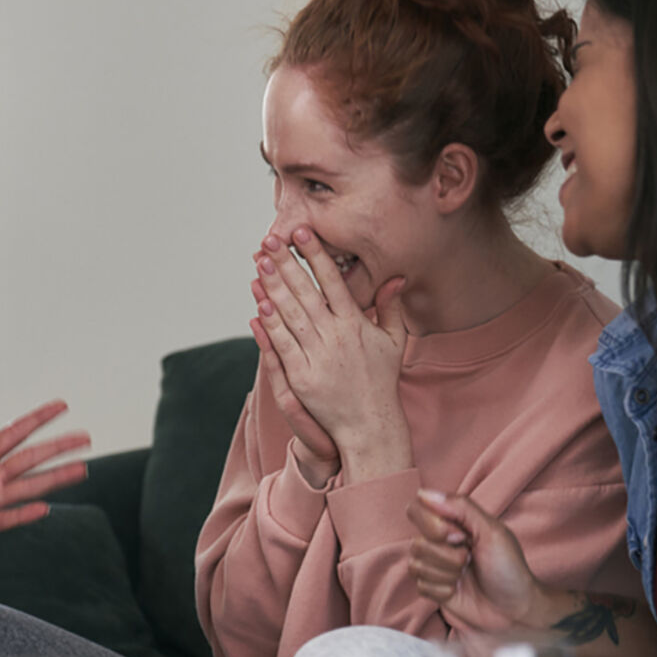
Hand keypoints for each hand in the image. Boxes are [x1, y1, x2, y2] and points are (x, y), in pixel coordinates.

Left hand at [0, 393, 90, 564]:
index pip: (16, 433)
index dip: (38, 419)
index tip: (61, 407)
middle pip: (31, 458)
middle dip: (58, 447)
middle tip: (85, 438)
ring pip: (28, 486)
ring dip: (54, 478)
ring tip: (80, 469)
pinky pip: (5, 518)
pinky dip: (23, 514)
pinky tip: (43, 509)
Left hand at [252, 227, 410, 472]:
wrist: (370, 423)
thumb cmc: (381, 380)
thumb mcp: (394, 341)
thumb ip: (391, 307)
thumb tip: (397, 277)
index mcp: (356, 324)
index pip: (333, 282)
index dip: (316, 256)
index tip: (303, 233)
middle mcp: (336, 336)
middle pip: (306, 292)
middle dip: (287, 263)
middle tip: (271, 239)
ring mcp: (318, 356)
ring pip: (290, 314)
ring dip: (273, 287)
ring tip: (259, 262)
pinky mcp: (302, 376)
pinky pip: (283, 344)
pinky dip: (270, 324)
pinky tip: (259, 303)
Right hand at [408, 488, 544, 629]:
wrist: (515, 610)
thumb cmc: (509, 569)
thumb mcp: (492, 532)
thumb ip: (461, 507)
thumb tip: (425, 493)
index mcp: (453, 522)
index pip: (417, 510)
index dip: (432, 524)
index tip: (458, 535)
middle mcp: (440, 542)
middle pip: (417, 542)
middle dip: (446, 555)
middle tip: (468, 558)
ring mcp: (434, 566)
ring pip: (416, 565)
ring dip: (447, 573)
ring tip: (466, 575)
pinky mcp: (432, 588)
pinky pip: (421, 586)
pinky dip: (443, 590)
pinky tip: (458, 590)